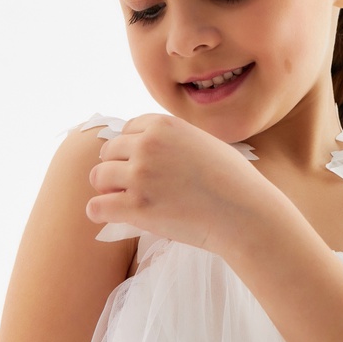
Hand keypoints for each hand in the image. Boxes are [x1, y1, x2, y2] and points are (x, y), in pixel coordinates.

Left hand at [86, 113, 263, 250]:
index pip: (126, 130)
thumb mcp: (203, 142)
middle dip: (117, 169)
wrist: (245, 213)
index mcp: (163, 125)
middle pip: (108, 152)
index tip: (143, 165)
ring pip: (99, 177)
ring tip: (126, 202)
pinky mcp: (137, 206)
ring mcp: (140, 175)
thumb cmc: (233, 181)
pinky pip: (97, 207)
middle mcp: (147, 145)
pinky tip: (113, 217)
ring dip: (108, 190)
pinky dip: (100, 212)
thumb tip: (148, 146)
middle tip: (134, 187)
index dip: (131, 149)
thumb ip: (174, 139)